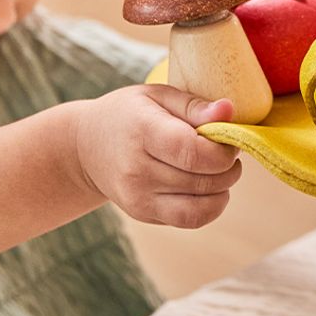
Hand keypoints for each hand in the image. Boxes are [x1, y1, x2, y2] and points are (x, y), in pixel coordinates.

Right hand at [74, 85, 242, 228]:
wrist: (86, 146)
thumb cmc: (128, 114)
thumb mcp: (156, 96)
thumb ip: (194, 105)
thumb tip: (229, 112)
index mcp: (142, 131)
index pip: (194, 153)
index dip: (222, 151)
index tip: (227, 140)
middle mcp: (137, 170)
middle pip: (204, 180)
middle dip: (228, 168)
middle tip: (227, 151)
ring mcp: (138, 197)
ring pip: (202, 206)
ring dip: (223, 189)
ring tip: (219, 170)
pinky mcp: (143, 214)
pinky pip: (191, 220)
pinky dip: (210, 206)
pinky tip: (207, 187)